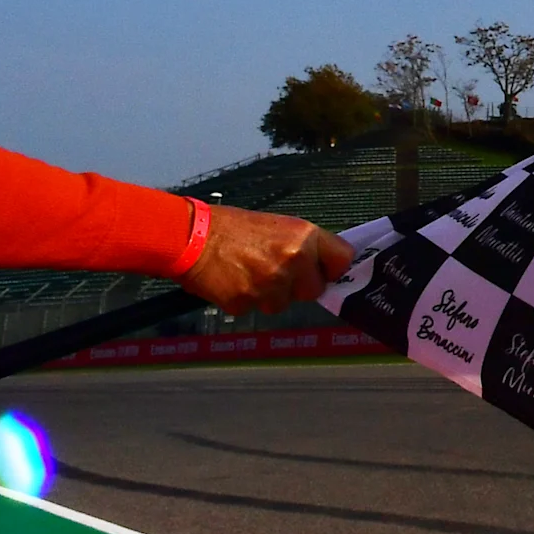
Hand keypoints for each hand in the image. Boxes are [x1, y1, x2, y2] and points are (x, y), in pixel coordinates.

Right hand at [180, 204, 354, 314]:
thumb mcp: (276, 225)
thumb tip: (320, 265)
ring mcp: (270, 285)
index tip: (323, 270)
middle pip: (314, 290)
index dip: (332, 267)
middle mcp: (293, 261)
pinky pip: (255, 308)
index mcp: (304, 237)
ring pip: (283, 303)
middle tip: (276, 272)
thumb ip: (302, 245)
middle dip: (298, 286)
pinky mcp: (247, 303)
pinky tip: (233, 281)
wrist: (190, 236)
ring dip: (270, 295)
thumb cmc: (232, 227)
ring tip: (248, 273)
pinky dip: (245, 299)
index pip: (342, 260)